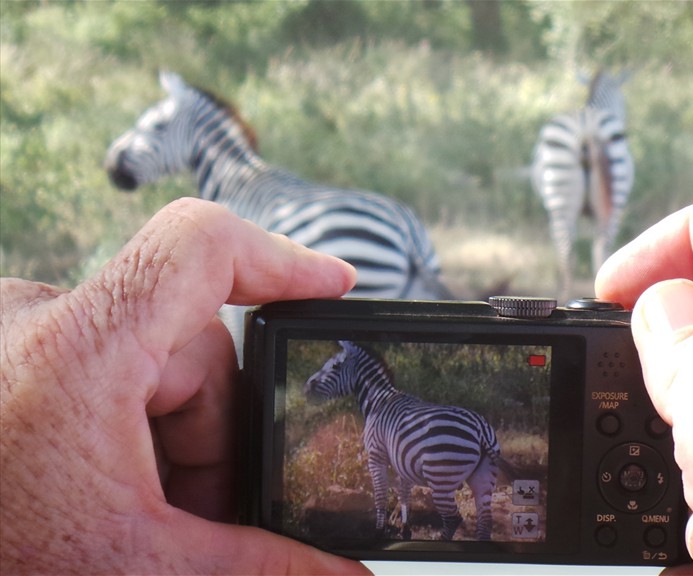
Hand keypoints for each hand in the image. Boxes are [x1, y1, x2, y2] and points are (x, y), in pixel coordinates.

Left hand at [1, 198, 369, 573]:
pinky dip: (126, 427)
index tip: (333, 289)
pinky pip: (100, 364)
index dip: (281, 258)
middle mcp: (31, 321)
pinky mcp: (1, 357)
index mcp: (70, 353)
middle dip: (210, 434)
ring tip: (138, 519)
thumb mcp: (134, 568)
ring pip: (148, 359)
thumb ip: (258, 569)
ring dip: (169, 440)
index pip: (199, 247)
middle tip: (193, 519)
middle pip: (189, 339)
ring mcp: (11, 337)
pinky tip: (106, 494)